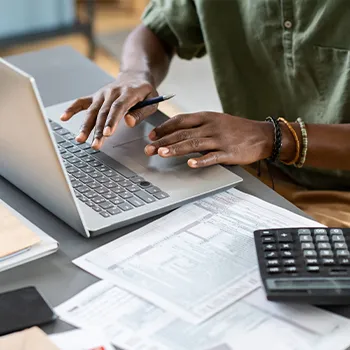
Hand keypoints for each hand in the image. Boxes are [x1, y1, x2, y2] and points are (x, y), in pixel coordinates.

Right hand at [60, 71, 158, 148]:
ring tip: (80, 139)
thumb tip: (129, 122)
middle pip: (103, 112)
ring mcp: (102, 94)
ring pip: (92, 111)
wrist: (135, 75)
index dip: (111, 121)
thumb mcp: (152, 101)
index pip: (118, 108)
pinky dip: (72, 109)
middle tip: (95, 145)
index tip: (107, 134)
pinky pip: (82, 102)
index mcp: (128, 92)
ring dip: (85, 126)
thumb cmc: (145, 91)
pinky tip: (63, 117)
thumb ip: (142, 112)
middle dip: (97, 130)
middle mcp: (112, 92)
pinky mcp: (95, 96)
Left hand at [144, 112, 273, 167]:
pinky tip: (190, 164)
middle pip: (183, 133)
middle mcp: (211, 126)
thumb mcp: (217, 120)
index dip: (164, 128)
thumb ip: (199, 126)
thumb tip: (177, 132)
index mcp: (207, 117)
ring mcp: (220, 139)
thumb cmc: (237, 129)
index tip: (152, 135)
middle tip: (149, 149)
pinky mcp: (229, 153)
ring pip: (194, 144)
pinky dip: (200, 161)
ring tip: (161, 153)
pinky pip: (212, 157)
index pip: (180, 120)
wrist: (262, 135)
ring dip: (176, 149)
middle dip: (164, 141)